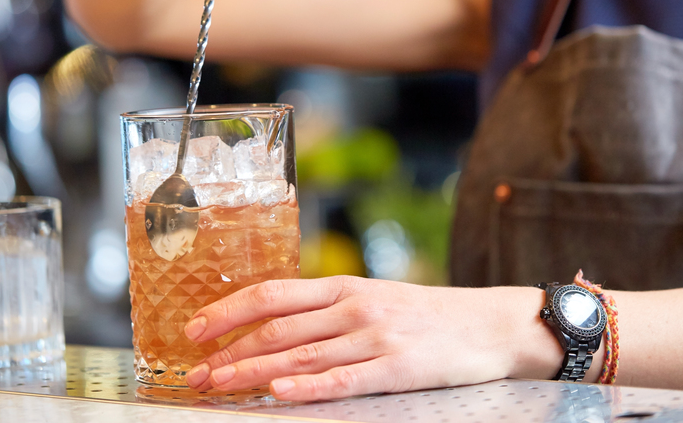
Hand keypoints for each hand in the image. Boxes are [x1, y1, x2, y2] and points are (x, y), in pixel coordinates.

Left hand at [182, 276, 554, 400]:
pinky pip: (345, 378)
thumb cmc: (426, 314)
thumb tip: (272, 323)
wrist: (489, 323)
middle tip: (194, 373)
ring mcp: (375, 336)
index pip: (272, 294)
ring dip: (252, 372)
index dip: (228, 311)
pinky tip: (280, 394)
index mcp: (343, 287)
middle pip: (277, 328)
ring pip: (301, 354)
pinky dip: (309, 387)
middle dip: (228, 351)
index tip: (193, 329)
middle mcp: (353, 307)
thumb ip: (328, 309)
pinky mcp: (398, 367)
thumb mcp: (374, 297)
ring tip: (217, 386)